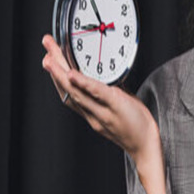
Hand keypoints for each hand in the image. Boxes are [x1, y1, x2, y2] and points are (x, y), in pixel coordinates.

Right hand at [41, 34, 157, 164]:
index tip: (50, 59)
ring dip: (60, 73)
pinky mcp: (116, 106)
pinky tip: (73, 75)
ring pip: (76, 92)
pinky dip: (83, 83)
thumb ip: (109, 93)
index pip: (70, 92)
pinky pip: (97, 94)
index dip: (57, 76)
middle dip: (55, 67)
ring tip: (50, 58)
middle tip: (46, 47)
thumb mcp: (119, 106)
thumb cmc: (136, 126)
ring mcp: (102, 111)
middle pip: (68, 89)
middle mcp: (92, 113)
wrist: (146, 146)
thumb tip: (106, 75)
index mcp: (91, 112)